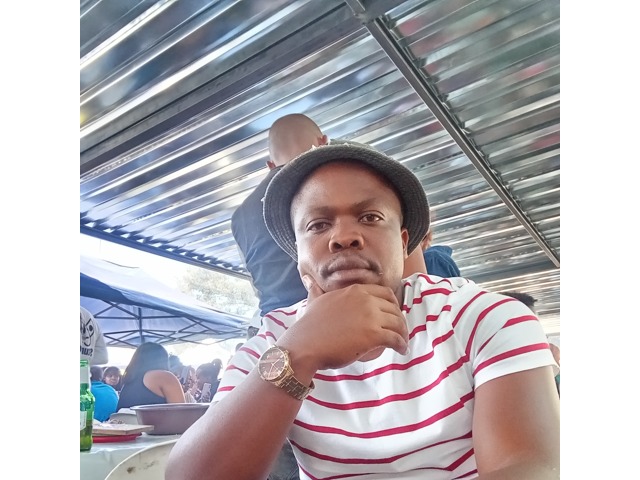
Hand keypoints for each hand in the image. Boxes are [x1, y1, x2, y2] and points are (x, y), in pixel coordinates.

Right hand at [279, 275, 408, 371]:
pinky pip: (395, 338)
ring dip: (404, 334)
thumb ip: (316, 290)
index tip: (393, 314)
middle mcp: (366, 300)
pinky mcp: (373, 335)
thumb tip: (308, 280)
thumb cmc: (309, 326)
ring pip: (398, 323)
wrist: (305, 344)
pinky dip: (401, 345)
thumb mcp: (315, 301)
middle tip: (400, 331)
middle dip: (400, 320)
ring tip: (402, 343)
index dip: (393, 304)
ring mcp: (371, 317)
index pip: (385, 293)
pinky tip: (401, 350)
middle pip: (394, 308)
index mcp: (355, 291)